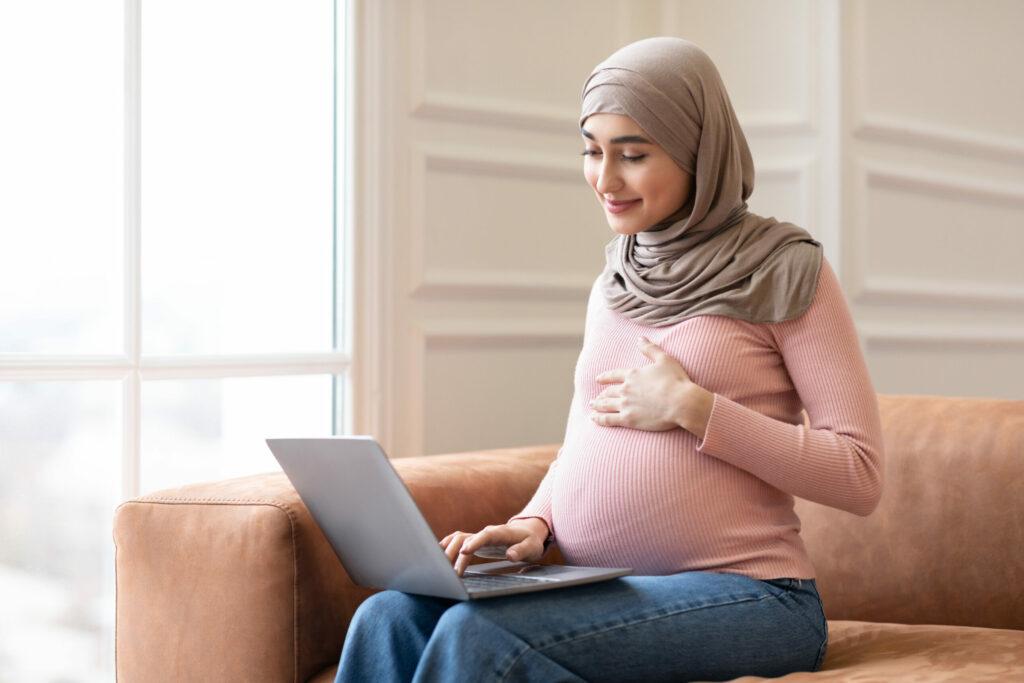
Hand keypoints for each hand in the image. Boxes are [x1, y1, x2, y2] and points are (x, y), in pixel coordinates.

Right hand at [440, 517, 549, 576]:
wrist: (527, 532)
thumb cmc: (530, 541)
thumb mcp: (532, 548)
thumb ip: (521, 551)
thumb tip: (510, 556)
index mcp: (501, 533)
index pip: (485, 535)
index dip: (475, 542)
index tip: (464, 551)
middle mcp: (487, 533)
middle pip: (466, 538)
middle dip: (455, 552)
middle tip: (448, 570)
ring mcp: (480, 536)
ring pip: (458, 539)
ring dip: (449, 551)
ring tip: (441, 567)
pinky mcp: (476, 541)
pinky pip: (458, 541)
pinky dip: (448, 546)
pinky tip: (439, 556)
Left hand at [591, 336, 713, 436]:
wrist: (681, 402)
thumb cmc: (675, 380)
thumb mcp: (664, 359)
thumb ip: (650, 349)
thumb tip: (640, 338)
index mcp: (633, 374)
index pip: (614, 375)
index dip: (605, 377)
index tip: (598, 379)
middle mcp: (626, 389)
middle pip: (609, 391)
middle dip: (601, 394)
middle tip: (596, 397)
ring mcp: (625, 404)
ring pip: (606, 404)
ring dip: (598, 405)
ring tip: (592, 406)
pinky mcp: (628, 419)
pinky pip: (608, 419)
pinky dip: (599, 418)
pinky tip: (593, 418)